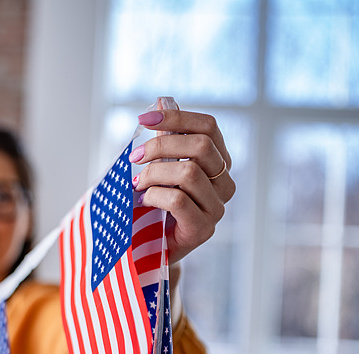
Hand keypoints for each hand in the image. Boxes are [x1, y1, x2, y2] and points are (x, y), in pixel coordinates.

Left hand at [131, 109, 235, 263]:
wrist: (147, 247)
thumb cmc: (153, 203)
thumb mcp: (157, 166)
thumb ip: (163, 138)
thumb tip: (162, 100)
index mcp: (218, 162)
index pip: (209, 127)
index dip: (176, 117)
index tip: (144, 119)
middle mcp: (224, 183)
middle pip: (201, 146)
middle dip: (160, 146)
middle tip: (134, 157)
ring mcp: (217, 208)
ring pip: (188, 173)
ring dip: (153, 173)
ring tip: (136, 183)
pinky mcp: (203, 230)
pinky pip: (178, 200)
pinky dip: (154, 195)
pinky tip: (142, 200)